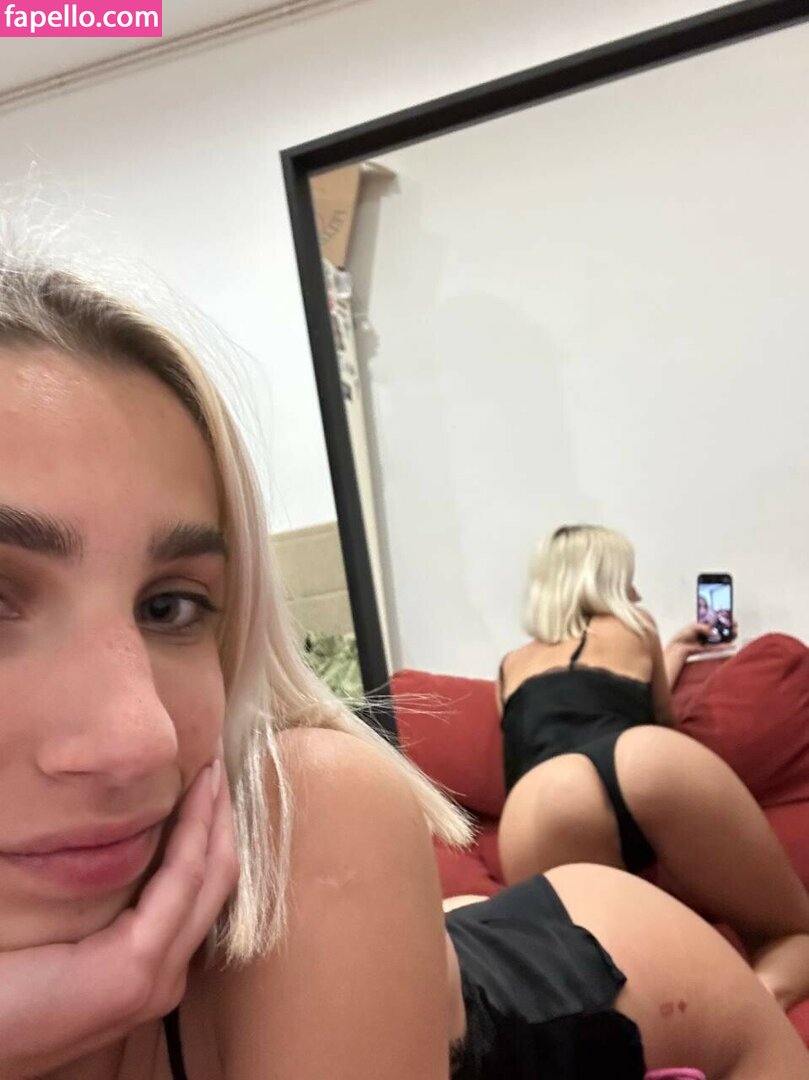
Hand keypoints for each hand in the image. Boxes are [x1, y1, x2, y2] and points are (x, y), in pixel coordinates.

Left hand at [0, 757, 238, 1078]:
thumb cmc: (5, 992)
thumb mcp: (64, 941)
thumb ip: (100, 908)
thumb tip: (117, 844)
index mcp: (150, 973)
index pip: (199, 890)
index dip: (211, 831)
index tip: (209, 780)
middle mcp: (166, 978)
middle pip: (217, 879)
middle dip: (223, 818)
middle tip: (221, 763)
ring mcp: (155, 978)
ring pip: (209, 876)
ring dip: (216, 818)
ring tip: (214, 772)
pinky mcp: (134, 970)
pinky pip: (181, 882)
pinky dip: (196, 833)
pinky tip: (195, 798)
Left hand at [667, 621, 734, 655]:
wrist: (679, 646)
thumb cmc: (684, 634)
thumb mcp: (694, 627)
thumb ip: (704, 628)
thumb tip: (715, 634)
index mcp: (705, 624)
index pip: (717, 619)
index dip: (724, 617)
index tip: (729, 615)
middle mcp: (709, 631)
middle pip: (722, 628)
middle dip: (729, 626)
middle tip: (734, 624)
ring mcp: (710, 639)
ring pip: (723, 637)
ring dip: (730, 635)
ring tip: (735, 632)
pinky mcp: (710, 648)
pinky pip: (720, 647)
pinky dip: (726, 647)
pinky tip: (732, 646)